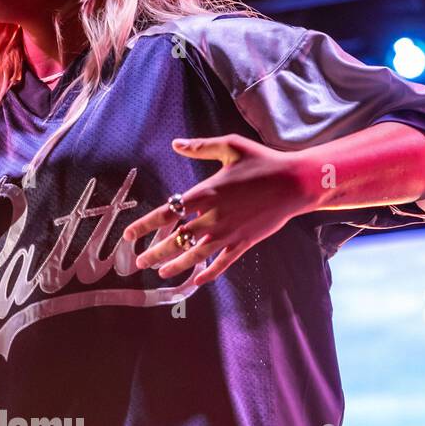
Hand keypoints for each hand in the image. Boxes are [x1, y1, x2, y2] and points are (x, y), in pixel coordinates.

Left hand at [122, 133, 315, 284]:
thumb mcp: (231, 147)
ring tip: (161, 273)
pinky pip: (222, 263)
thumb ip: (200, 147)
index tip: (129, 236)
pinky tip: (196, 281)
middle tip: (139, 262)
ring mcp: (228, 233)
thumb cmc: (263, 161)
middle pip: (176, 240)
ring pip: (195, 256)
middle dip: (154, 253)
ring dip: (175, 266)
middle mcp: (213, 216)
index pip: (167, 213)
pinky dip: (208, 274)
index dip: (145, 226)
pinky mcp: (244, 243)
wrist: (295, 182)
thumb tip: (175, 144)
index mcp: (206, 193)